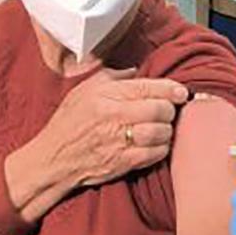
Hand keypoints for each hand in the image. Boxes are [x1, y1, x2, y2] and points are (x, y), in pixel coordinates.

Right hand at [5, 68, 187, 220]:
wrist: (53, 159)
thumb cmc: (69, 122)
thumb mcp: (85, 89)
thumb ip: (113, 76)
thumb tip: (137, 71)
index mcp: (106, 96)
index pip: (148, 87)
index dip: (171, 89)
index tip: (182, 92)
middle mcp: (114, 117)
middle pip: (160, 110)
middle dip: (170, 109)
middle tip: (168, 110)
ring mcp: (120, 142)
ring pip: (161, 133)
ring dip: (167, 130)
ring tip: (162, 127)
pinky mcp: (123, 163)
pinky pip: (155, 154)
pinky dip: (161, 148)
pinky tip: (156, 144)